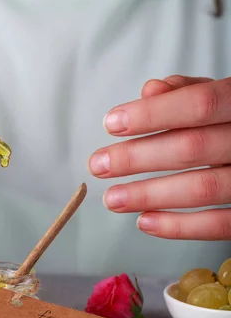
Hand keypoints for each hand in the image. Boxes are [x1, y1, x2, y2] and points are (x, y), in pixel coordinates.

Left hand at [89, 76, 230, 239]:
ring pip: (204, 188)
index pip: (199, 103)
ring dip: (150, 194)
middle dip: (138, 157)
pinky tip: (145, 221)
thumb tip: (149, 92)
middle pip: (193, 148)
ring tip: (113, 199)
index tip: (111, 123)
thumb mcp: (221, 93)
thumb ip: (187, 90)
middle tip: (98, 165)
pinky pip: (222, 224)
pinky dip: (181, 227)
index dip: (152, 114)